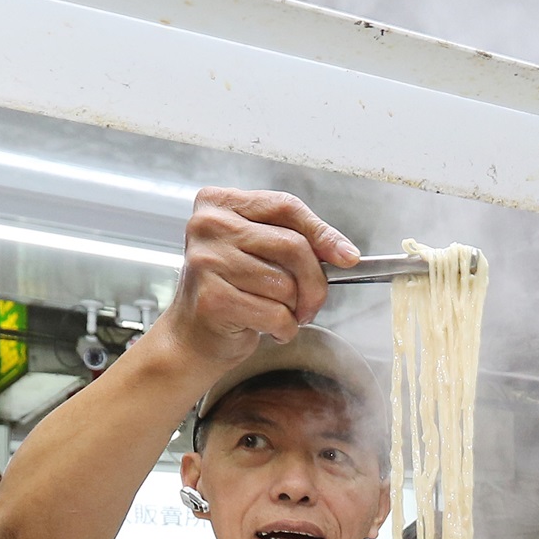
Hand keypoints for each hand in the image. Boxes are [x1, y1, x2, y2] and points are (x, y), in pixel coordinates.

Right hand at [162, 188, 362, 373]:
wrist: (192, 336)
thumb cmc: (231, 291)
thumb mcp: (258, 252)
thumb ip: (293, 240)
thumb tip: (344, 252)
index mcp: (220, 203)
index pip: (286, 206)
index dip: (323, 233)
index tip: (347, 256)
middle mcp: (209, 225)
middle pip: (292, 246)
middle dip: (314, 282)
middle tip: (310, 303)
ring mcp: (207, 261)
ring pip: (285, 285)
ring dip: (294, 310)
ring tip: (276, 314)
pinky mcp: (213, 298)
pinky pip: (275, 314)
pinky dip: (283, 329)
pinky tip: (266, 329)